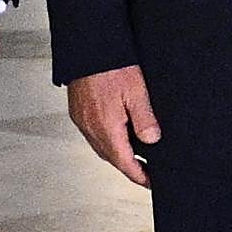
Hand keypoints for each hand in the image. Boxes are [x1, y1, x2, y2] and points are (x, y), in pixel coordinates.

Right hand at [67, 64, 160, 188]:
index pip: (124, 162)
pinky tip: (118, 132)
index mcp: (106, 128)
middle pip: (111, 157)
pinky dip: (108, 139)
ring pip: (102, 146)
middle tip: (147, 171)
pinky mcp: (79, 111)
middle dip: (129, 167)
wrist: (88, 48)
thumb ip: (145, 119)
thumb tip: (153, 141)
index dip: (139, 175)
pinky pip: (94, 134)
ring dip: (118, 153)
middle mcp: (91, 129)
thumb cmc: (111, 66)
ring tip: (136, 154)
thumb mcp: (136, 91)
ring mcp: (82, 121)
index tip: (151, 183)